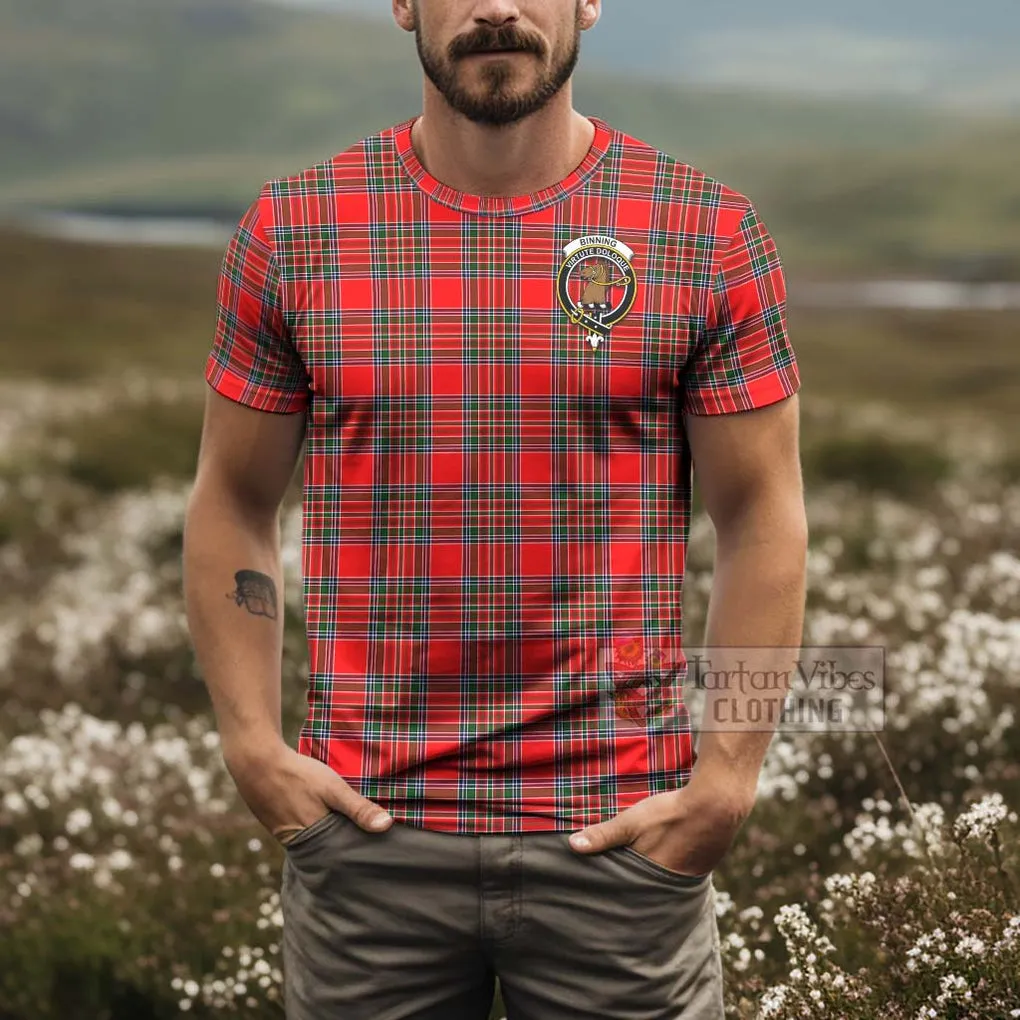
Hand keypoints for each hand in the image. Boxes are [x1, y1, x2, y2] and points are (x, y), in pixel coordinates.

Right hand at [223, 739, 393, 845]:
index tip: (379, 855)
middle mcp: (300, 845)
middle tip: (369, 847)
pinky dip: (316, 831)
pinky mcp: (279, 826)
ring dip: (331, 841)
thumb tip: (387, 827)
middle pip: (330, 855)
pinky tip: (325, 821)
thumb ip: (358, 808)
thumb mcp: (333, 788)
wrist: (256, 763)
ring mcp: (287, 836)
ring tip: (352, 835)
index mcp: (316, 841)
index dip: (360, 856)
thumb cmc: (297, 775)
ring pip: (316, 845)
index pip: (344, 859)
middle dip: (346, 851)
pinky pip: (304, 835)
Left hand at [567, 779, 755, 876]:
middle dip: (626, 893)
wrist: (716, 806)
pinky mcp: (697, 871)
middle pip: (640, 893)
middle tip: (609, 894)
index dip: (609, 893)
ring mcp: (684, 880)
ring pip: (658, 886)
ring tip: (633, 882)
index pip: (622, 893)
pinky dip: (665, 874)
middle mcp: (665, 886)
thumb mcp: (632, 822)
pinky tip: (660, 866)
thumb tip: (573, 847)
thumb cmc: (670, 814)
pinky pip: (675, 878)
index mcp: (647, 878)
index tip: (594, 896)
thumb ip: (604, 835)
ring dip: (646, 883)